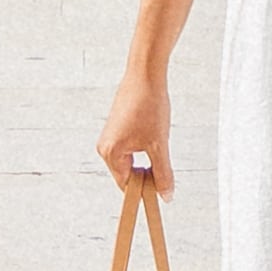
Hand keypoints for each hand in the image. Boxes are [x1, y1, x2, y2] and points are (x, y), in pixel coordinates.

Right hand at [96, 62, 170, 192]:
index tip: (163, 189)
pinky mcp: (115, 128)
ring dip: (146, 159)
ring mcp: (109, 136)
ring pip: (130, 161)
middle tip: (164, 162)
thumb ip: (163, 173)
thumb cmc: (150, 106)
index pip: (127, 185)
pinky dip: (143, 148)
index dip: (145, 189)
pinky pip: (129, 148)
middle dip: (147, 172)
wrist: (145, 74)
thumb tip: (166, 197)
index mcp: (111, 153)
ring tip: (158, 141)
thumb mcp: (159, 144)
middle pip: (127, 174)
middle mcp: (105, 146)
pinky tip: (153, 133)